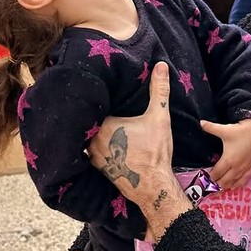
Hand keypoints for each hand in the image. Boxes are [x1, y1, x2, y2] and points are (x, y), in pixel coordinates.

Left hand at [89, 62, 191, 241]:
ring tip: (95, 121)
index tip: (99, 90)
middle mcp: (93, 140)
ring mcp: (92, 155)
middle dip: (93, 114)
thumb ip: (159, 91)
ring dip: (92, 130)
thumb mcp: (160, 118)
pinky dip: (93, 145)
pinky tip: (101, 141)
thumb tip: (161, 65)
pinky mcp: (95, 166)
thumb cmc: (155, 151)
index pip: (95, 105)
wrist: (153, 186)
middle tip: (95, 104)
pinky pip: (89, 150)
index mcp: (105, 125)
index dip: (98, 99)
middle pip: (90, 120)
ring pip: (88, 135)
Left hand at [201, 118, 250, 189]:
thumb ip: (211, 127)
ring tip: (220, 190)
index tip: (206, 179)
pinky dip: (238, 185)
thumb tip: (201, 123)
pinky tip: (234, 187)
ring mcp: (244, 168)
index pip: (217, 173)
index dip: (211, 177)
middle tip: (211, 188)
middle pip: (224, 181)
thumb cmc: (240, 131)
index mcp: (228, 159)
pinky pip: (244, 180)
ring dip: (226, 187)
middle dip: (217, 185)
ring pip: (234, 182)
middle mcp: (236, 167)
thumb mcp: (224, 129)